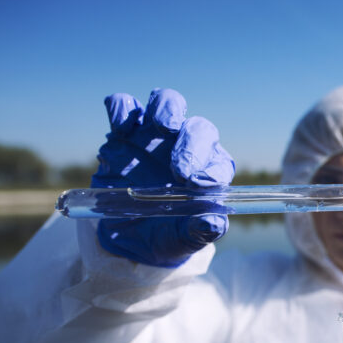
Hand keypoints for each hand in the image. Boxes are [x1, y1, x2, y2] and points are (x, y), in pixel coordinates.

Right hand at [91, 89, 234, 266]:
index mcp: (207, 173)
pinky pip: (124, 106)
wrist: (124, 235)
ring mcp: (154, 136)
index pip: (219, 163)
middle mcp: (186, 148)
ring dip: (168, 108)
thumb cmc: (163, 234)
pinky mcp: (124, 133)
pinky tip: (122, 128)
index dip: (213, 171)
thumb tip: (213, 223)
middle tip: (181, 171)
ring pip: (168, 102)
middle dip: (193, 145)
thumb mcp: (180, 240)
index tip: (200, 186)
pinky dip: (123, 108)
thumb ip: (199, 232)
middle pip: (199, 129)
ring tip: (164, 126)